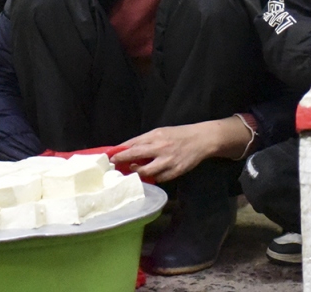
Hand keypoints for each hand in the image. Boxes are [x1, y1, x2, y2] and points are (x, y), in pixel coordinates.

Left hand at [110, 119, 243, 182]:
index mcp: (155, 136)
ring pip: (145, 172)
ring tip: (134, 171)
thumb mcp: (160, 132)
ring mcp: (168, 161)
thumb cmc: (178, 135)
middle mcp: (160, 148)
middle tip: (114, 167)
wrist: (201, 140)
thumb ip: (144, 140)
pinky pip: (159, 178)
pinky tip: (151, 175)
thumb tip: (126, 148)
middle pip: (135, 156)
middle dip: (122, 162)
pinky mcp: (175, 172)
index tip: (109, 158)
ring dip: (137, 172)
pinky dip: (153, 177)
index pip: (132, 144)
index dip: (119, 152)